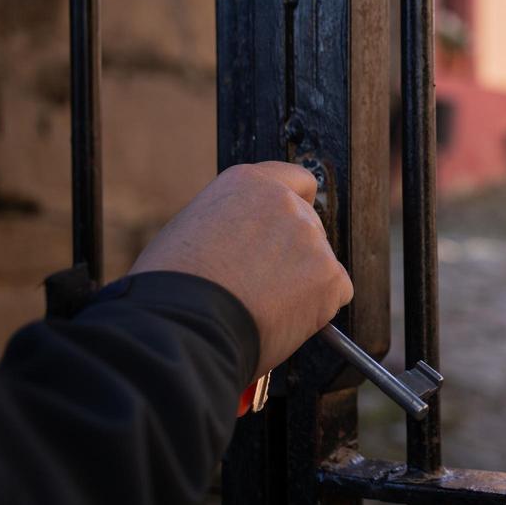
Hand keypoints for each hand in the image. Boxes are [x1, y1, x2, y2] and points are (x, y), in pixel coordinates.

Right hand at [129, 162, 352, 374]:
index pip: (296, 180)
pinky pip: (333, 294)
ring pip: (319, 264)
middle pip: (308, 227)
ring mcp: (311, 239)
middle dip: (292, 254)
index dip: (295, 205)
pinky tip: (280, 319)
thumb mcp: (191, 229)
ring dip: (300, 284)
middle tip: (260, 286)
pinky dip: (316, 310)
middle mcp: (286, 203)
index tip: (288, 228)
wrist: (183, 324)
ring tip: (259, 307)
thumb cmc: (172, 286)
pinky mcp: (330, 276)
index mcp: (248, 183)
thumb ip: (233, 223)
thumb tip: (247, 243)